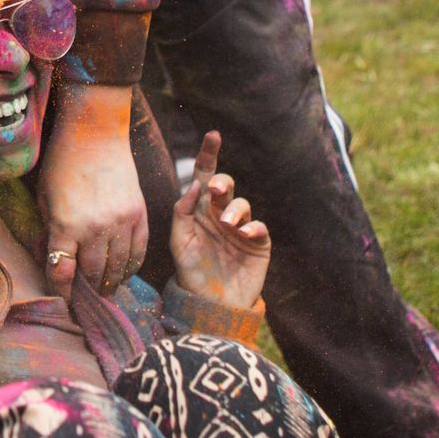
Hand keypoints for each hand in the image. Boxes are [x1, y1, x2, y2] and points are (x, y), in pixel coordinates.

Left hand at [36, 84, 145, 295]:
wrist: (96, 134)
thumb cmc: (62, 163)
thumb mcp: (43, 197)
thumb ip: (49, 230)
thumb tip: (53, 260)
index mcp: (66, 224)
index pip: (62, 271)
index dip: (61, 289)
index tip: (63, 298)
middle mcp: (96, 228)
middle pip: (92, 274)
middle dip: (87, 290)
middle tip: (85, 301)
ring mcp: (121, 223)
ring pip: (118, 268)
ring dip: (110, 283)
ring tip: (104, 291)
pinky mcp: (139, 215)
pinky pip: (138, 253)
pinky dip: (130, 267)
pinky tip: (122, 272)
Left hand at [169, 131, 269, 309]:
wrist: (210, 303)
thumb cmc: (191, 269)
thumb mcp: (179, 240)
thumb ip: (182, 212)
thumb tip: (195, 186)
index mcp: (199, 208)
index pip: (203, 176)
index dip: (209, 155)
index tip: (213, 135)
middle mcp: (221, 213)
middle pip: (225, 185)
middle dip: (221, 182)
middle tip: (214, 189)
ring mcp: (241, 228)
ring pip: (242, 204)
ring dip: (234, 210)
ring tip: (225, 224)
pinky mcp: (258, 244)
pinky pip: (259, 228)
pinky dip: (253, 226)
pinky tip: (245, 233)